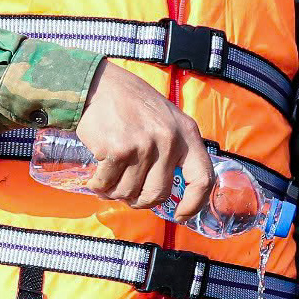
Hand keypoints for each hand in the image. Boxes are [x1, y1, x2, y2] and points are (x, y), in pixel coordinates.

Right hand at [74, 62, 214, 216]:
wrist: (100, 84)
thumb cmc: (134, 104)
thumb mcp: (168, 119)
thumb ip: (176, 149)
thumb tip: (170, 191)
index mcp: (187, 133)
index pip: (202, 178)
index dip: (194, 204)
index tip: (180, 215)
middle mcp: (168, 140)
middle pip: (158, 193)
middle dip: (140, 202)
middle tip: (129, 197)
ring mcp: (143, 145)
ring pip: (129, 192)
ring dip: (116, 193)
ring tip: (109, 182)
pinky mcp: (117, 149)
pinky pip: (107, 184)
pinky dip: (99, 187)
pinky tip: (96, 179)